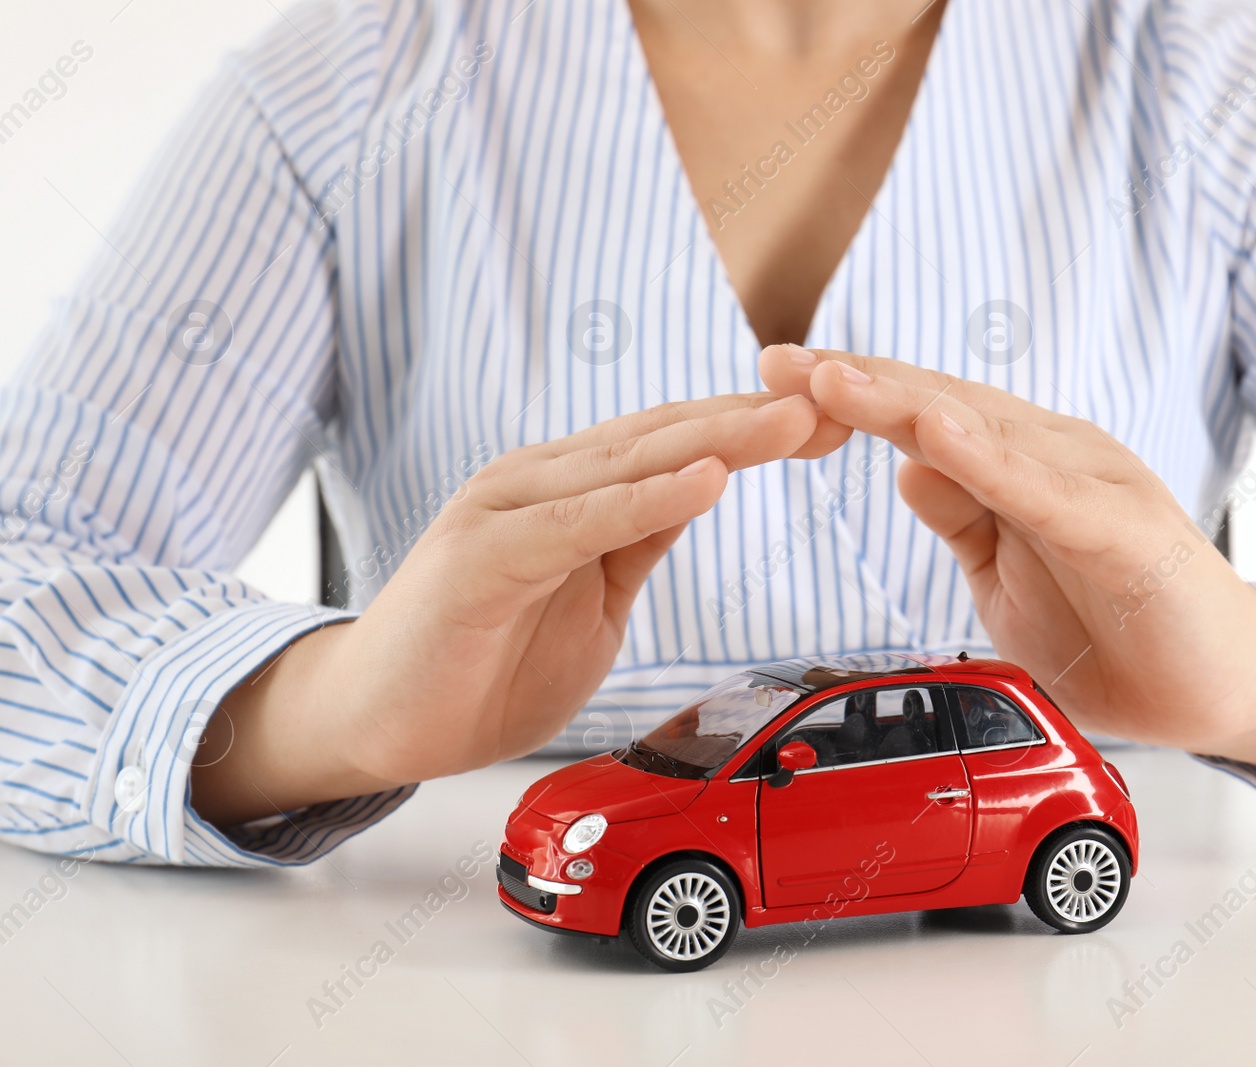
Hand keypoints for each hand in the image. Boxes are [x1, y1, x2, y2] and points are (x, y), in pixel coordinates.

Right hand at [193, 393, 848, 824]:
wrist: (376, 718)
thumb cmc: (481, 663)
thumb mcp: (591, 599)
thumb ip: (636, 541)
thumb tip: (701, 491)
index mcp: (574, 491)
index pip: (682, 444)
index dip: (758, 430)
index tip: (840, 422)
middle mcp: (542, 481)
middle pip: (668, 437)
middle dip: (759, 419)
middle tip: (846, 398)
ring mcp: (508, 510)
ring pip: (631, 463)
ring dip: (719, 440)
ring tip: (795, 421)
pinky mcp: (483, 555)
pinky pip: (580, 523)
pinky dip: (644, 500)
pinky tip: (706, 483)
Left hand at [759, 345, 1255, 799]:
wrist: (1215, 689)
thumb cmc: (1116, 626)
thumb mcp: (1007, 573)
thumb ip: (963, 517)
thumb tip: (904, 466)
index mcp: (1019, 466)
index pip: (920, 417)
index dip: (849, 394)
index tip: (772, 375)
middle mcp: (1053, 457)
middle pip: (939, 407)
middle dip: (853, 383)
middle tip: (775, 360)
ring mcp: (1091, 487)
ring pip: (983, 435)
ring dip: (903, 404)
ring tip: (831, 379)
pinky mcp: (1124, 531)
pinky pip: (1044, 493)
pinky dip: (989, 463)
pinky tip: (936, 439)